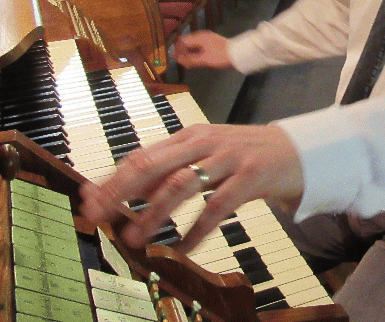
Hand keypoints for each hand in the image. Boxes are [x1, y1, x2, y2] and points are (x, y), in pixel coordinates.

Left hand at [79, 124, 303, 252]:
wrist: (296, 151)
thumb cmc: (244, 155)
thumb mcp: (205, 155)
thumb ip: (170, 169)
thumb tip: (129, 190)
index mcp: (189, 136)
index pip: (141, 156)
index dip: (112, 179)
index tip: (89, 201)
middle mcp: (205, 143)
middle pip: (154, 165)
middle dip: (121, 192)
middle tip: (98, 216)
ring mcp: (228, 158)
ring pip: (182, 185)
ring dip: (154, 213)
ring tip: (135, 238)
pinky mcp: (250, 177)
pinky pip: (218, 206)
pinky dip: (198, 229)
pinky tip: (183, 248)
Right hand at [173, 30, 232, 68]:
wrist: (239, 54)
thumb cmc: (220, 56)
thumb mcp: (204, 60)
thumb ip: (189, 59)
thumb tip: (177, 59)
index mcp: (199, 37)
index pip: (182, 41)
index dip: (177, 50)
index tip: (176, 60)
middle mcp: (202, 35)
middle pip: (187, 42)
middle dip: (183, 52)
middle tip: (183, 63)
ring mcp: (207, 39)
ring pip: (193, 45)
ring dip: (190, 54)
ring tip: (190, 64)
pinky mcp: (212, 43)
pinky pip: (200, 47)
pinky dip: (197, 54)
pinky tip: (197, 61)